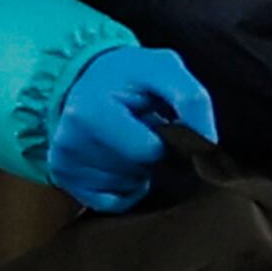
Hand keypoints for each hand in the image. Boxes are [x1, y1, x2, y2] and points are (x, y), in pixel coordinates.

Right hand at [50, 46, 214, 212]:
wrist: (85, 77)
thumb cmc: (131, 75)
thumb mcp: (164, 68)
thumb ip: (191, 100)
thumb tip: (207, 145)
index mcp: (90, 112)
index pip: (150, 152)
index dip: (168, 140)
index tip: (162, 121)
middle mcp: (69, 141)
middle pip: (139, 172)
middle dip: (154, 155)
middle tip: (146, 128)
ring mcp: (64, 163)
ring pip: (128, 188)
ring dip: (140, 169)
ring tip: (130, 139)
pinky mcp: (65, 178)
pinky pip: (114, 202)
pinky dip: (127, 186)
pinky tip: (122, 159)